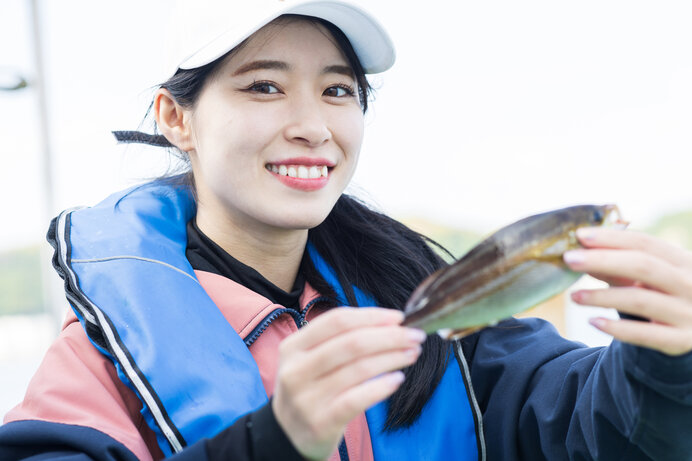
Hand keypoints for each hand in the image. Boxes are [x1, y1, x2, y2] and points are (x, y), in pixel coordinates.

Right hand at [272, 307, 425, 459]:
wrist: (288, 436)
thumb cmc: (309, 389)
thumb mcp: (309, 360)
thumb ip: (338, 340)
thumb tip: (389, 323)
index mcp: (293, 346)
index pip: (337, 320)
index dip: (372, 316)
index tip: (399, 317)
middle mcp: (297, 369)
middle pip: (352, 343)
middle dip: (390, 336)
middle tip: (415, 336)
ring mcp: (307, 397)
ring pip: (360, 369)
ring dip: (393, 358)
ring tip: (412, 354)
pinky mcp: (322, 421)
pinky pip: (358, 399)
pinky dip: (382, 387)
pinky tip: (398, 379)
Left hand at [563, 227, 691, 355]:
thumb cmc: (666, 295)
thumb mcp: (650, 277)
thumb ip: (619, 267)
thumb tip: (581, 256)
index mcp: (684, 260)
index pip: (645, 243)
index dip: (611, 238)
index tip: (579, 236)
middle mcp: (691, 284)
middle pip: (643, 266)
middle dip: (602, 260)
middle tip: (569, 259)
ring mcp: (690, 313)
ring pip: (639, 300)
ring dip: (601, 296)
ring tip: (573, 296)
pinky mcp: (682, 341)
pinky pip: (645, 334)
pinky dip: (617, 328)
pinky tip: (593, 322)